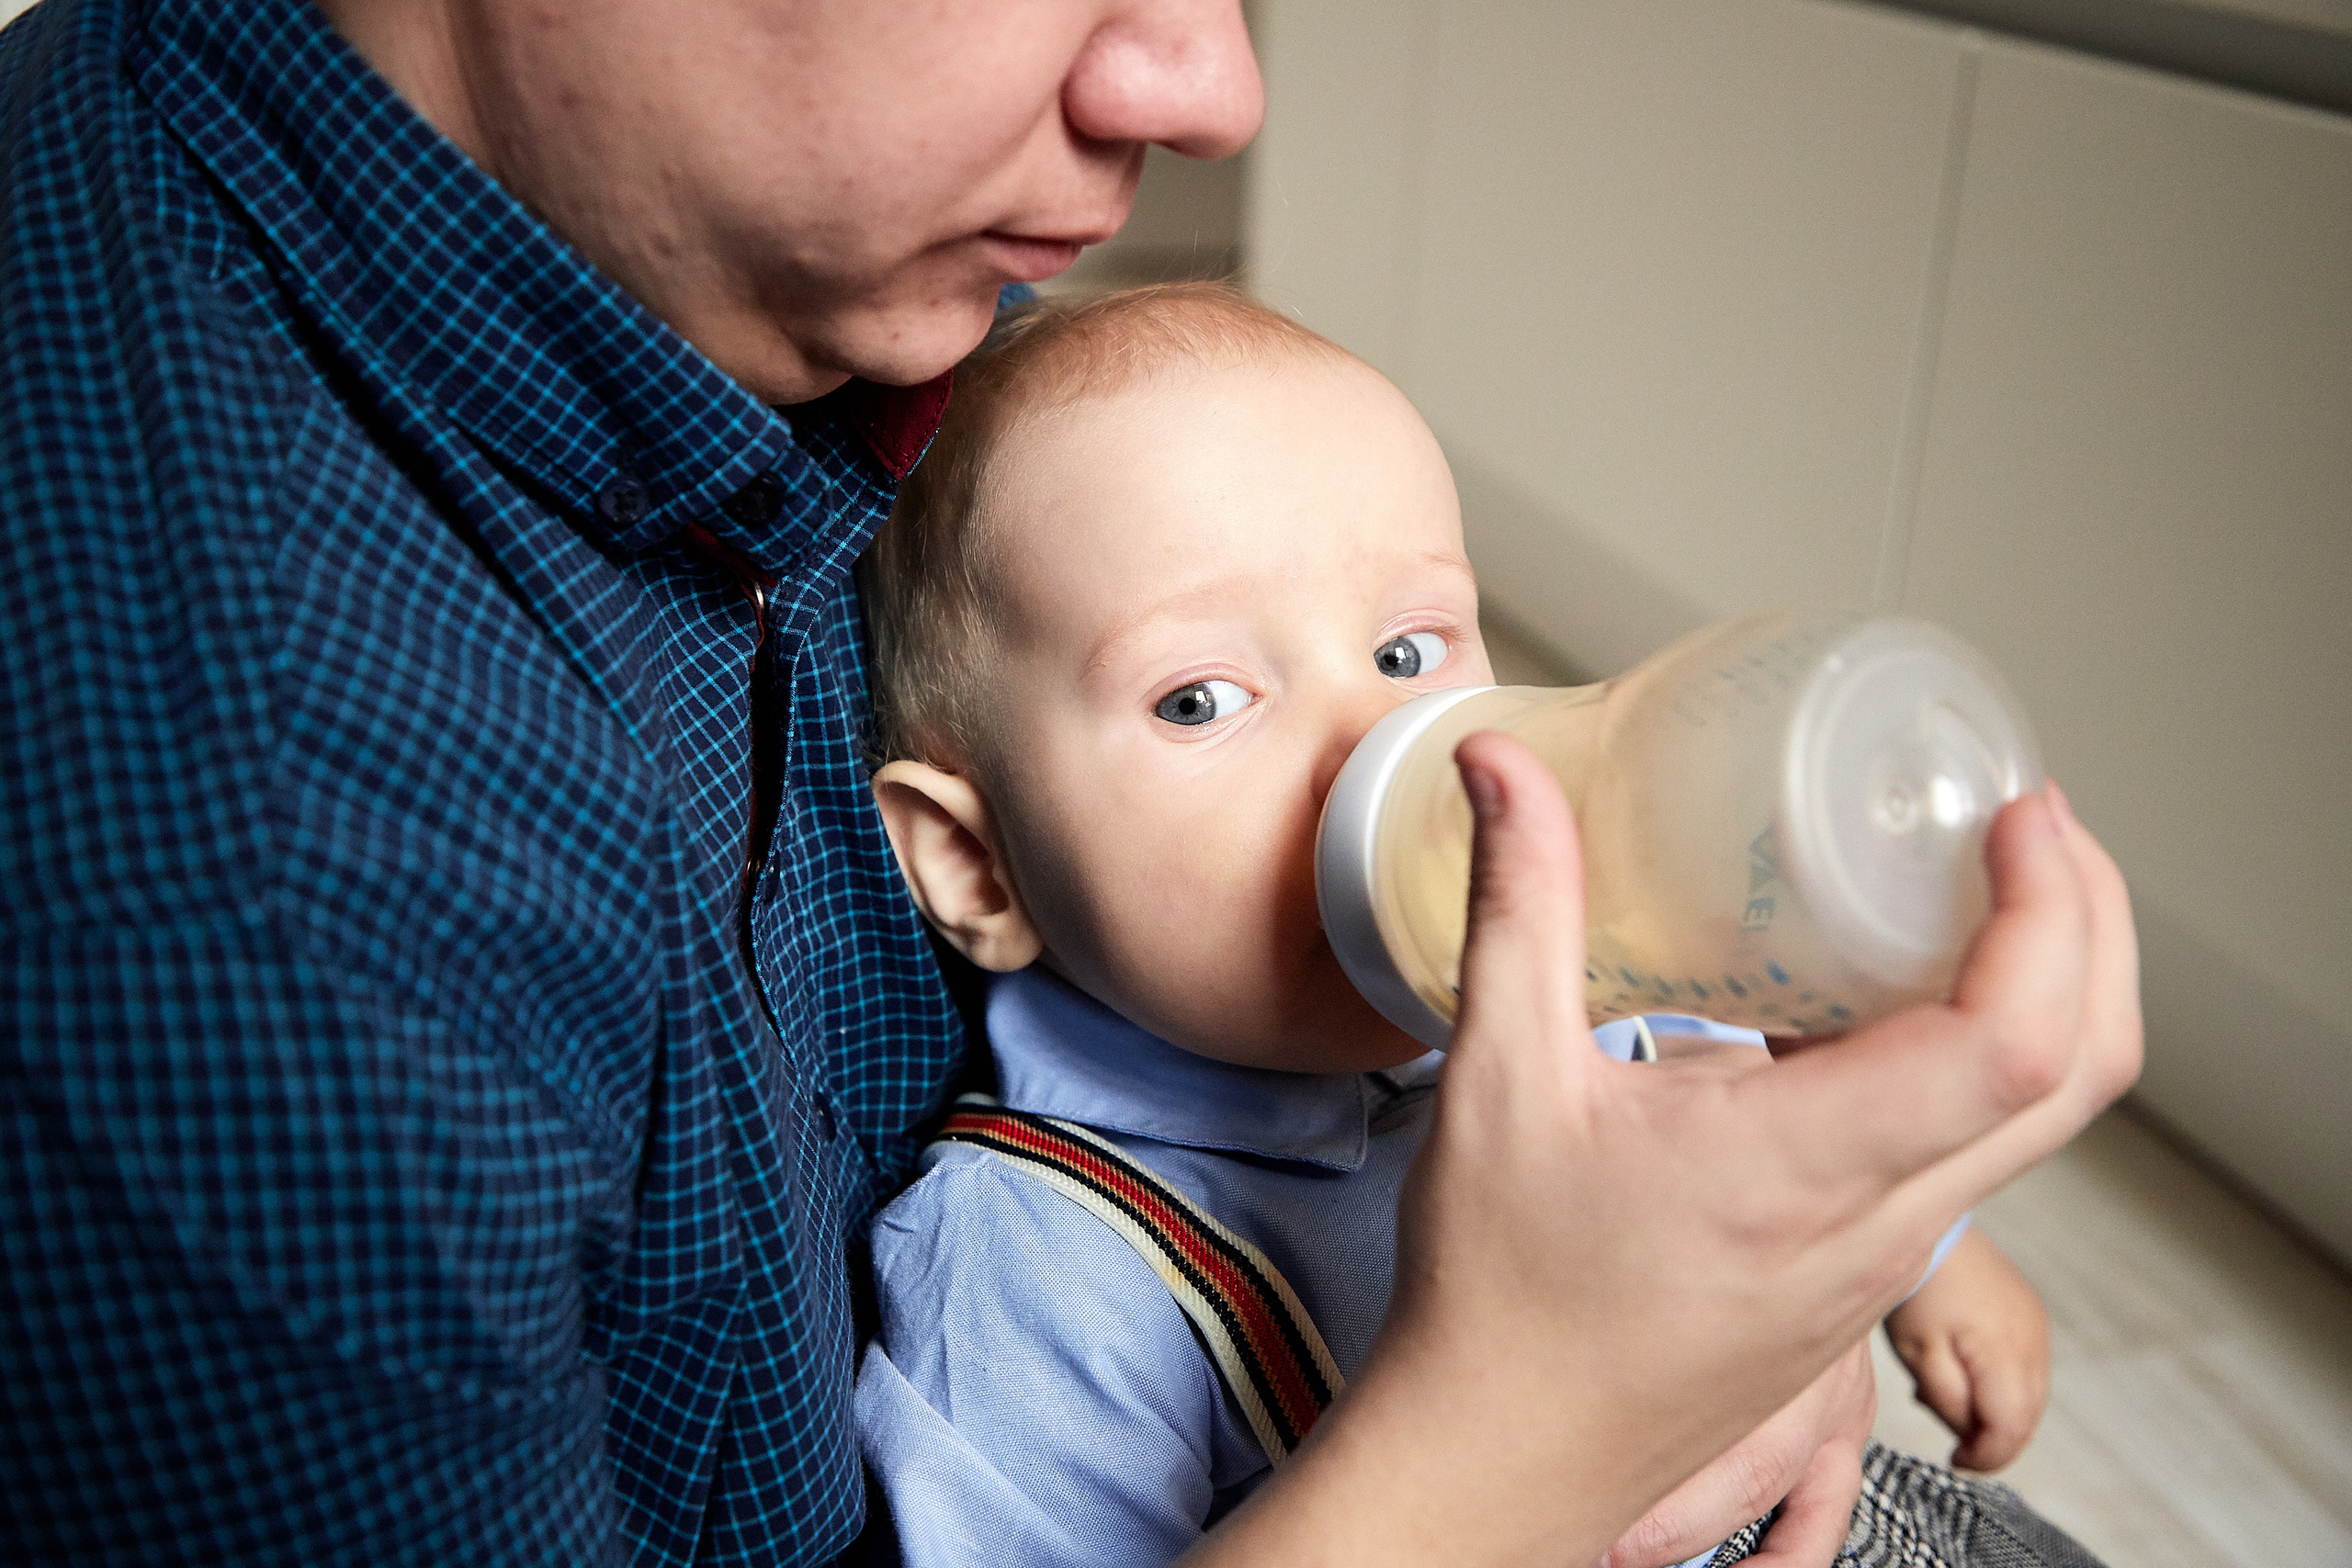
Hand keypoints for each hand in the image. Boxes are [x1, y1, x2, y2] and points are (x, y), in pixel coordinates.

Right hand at [1184, 737, 2137, 1566]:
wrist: (1506, 1452)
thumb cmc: (1499, 1291)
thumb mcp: (1495, 1077)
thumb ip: (1518, 906)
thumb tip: (1503, 767)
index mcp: (1798, 1170)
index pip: (2009, 1050)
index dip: (2050, 916)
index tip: (2020, 814)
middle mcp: (1872, 1224)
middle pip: (2079, 1078)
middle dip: (2092, 928)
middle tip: (2032, 823)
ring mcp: (1880, 1260)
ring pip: (2044, 1123)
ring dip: (2058, 992)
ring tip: (1985, 885)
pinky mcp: (1862, 1275)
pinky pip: (1978, 1154)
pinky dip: (1995, 1055)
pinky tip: (1898, 998)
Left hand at [1884, 1229, 2051, 1470]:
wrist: (1931, 1233)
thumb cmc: (1918, 1292)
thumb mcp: (1920, 1356)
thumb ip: (1950, 1403)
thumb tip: (1972, 1436)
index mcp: (2006, 1357)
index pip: (2012, 1431)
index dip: (1985, 1457)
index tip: (1955, 1459)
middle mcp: (2034, 1345)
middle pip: (2025, 1419)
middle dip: (1988, 1436)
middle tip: (1948, 1433)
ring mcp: (2038, 1328)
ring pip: (2028, 1397)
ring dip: (1994, 1410)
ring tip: (1945, 1392)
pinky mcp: (2033, 1315)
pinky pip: (2026, 1369)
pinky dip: (2000, 1384)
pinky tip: (1962, 1367)